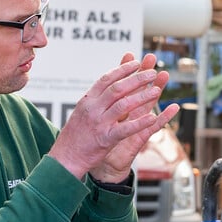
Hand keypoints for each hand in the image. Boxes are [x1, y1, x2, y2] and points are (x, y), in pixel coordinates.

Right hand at [49, 52, 178, 182]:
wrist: (65, 158)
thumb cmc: (75, 135)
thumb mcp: (82, 111)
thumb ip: (96, 99)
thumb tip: (109, 84)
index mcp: (87, 100)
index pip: (107, 79)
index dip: (123, 69)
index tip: (137, 63)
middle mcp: (93, 109)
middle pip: (118, 88)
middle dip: (137, 79)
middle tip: (152, 73)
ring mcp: (99, 123)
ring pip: (124, 105)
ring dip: (142, 97)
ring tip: (157, 91)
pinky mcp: (106, 139)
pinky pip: (126, 129)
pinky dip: (140, 122)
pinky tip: (153, 117)